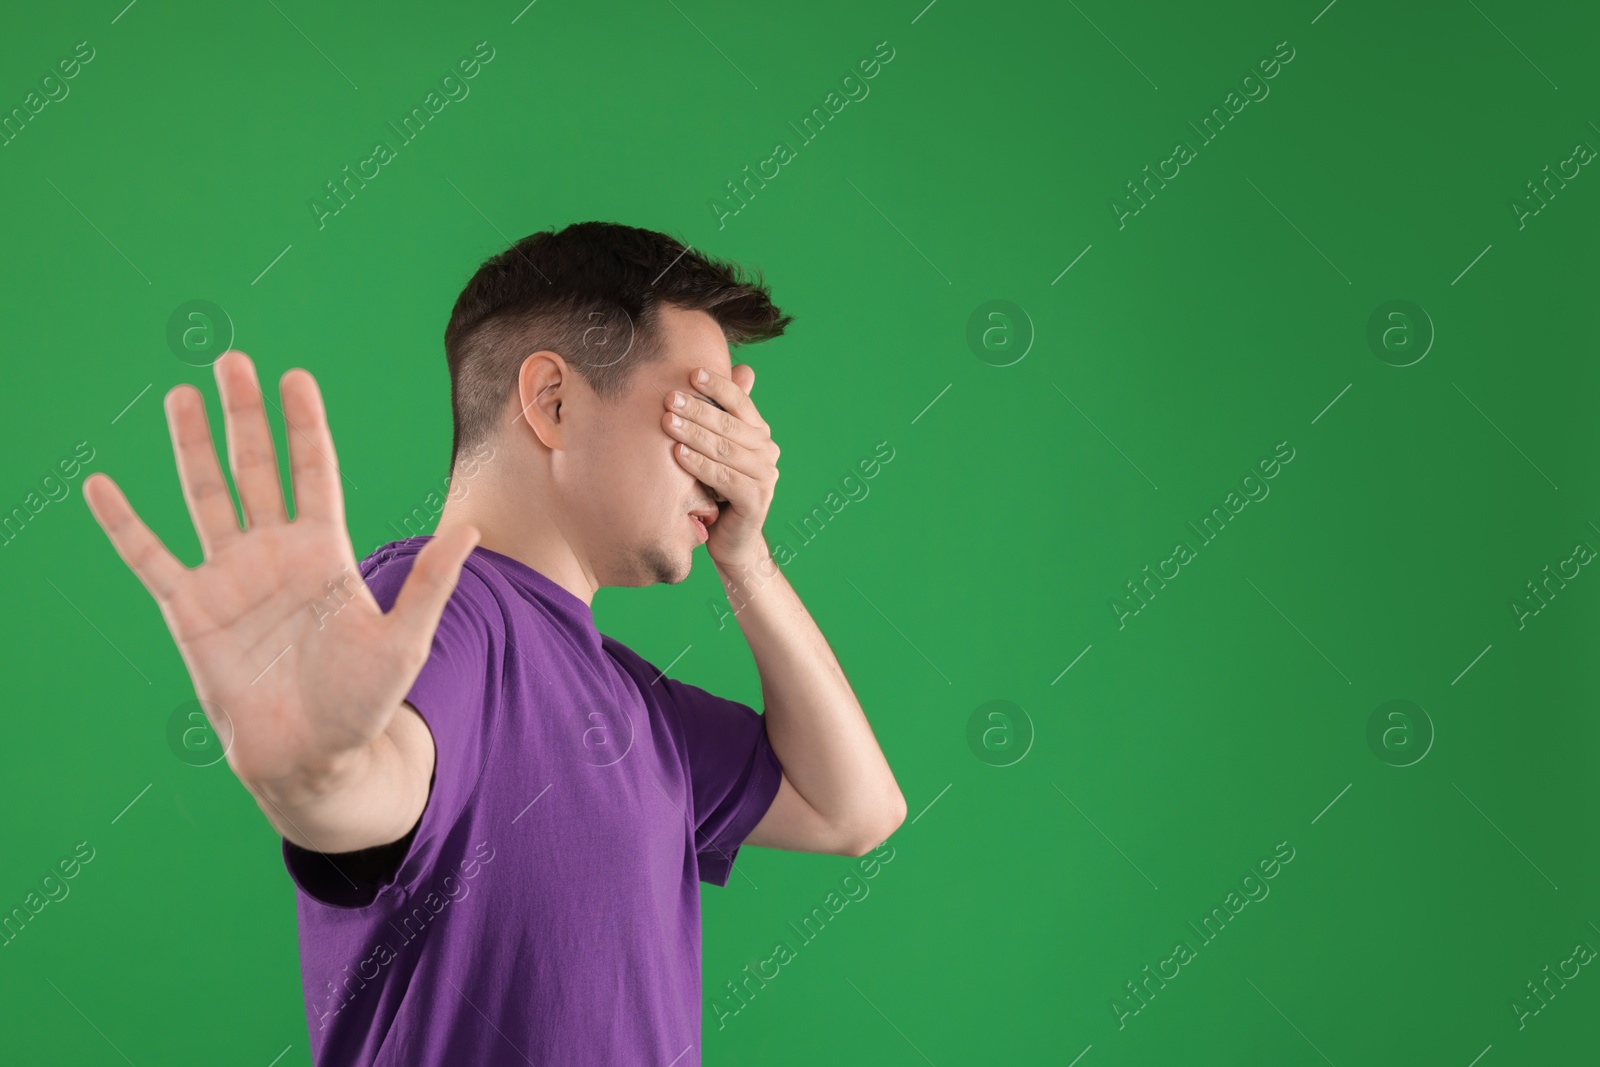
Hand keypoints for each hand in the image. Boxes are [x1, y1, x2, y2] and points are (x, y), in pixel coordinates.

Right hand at [83, 350, 479, 793]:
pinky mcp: (189, 610)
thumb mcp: (404, 640)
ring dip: (192, 447)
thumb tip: (472, 529)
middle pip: (257, 469)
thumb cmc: (363, 703)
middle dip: (245, 416)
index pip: (314, 471)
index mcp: (325, 552)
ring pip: (205, 496)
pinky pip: (149, 558)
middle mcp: (275, 553)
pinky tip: (102, 485)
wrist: (312, 758)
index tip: (295, 377)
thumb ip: (429, 582)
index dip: (304, 425)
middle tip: (233, 362)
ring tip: (181, 395)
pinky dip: (124, 523)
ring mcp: (229, 577)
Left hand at [662, 363, 778, 568]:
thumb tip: (734, 371)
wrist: (732, 540)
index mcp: (759, 434)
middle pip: (729, 425)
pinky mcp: (756, 500)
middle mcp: (767, 452)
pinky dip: (700, 465)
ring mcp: (765, 477)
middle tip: (669, 398)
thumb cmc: (718, 490)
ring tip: (667, 422)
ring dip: (694, 434)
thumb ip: (721, 416)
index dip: (718, 386)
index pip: (740, 402)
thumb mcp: (717, 450)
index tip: (691, 373)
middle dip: (697, 409)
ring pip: (725, 450)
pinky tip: (678, 453)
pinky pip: (724, 478)